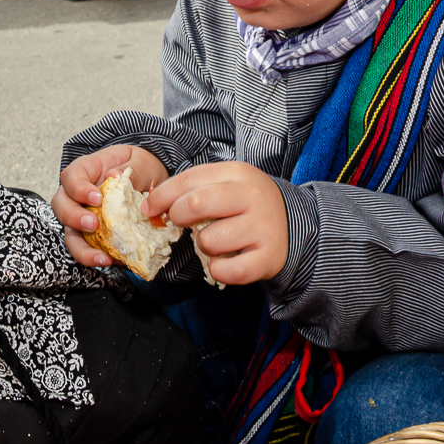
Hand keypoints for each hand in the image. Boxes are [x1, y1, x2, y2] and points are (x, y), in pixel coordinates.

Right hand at [52, 144, 169, 267]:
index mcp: (86, 171)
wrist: (149, 182)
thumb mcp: (140, 162)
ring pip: (69, 233)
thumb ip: (128, 168)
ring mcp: (82, 216)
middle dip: (73, 218)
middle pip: (61, 206)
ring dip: (82, 248)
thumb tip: (114, 176)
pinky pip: (86, 248)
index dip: (79, 189)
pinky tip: (113, 261)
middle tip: (93, 225)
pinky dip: (95, 257)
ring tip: (102, 257)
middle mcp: (77, 195)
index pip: (71, 177)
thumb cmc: (140, 167)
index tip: (97, 198)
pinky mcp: (91, 235)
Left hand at [143, 160, 289, 285]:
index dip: (162, 196)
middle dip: (177, 216)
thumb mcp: (226, 184)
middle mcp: (252, 197)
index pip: (189, 180)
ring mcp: (262, 228)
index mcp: (238, 173)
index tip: (149, 209)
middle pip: (196, 204)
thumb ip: (193, 189)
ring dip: (202, 245)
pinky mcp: (268, 257)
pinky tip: (222, 262)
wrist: (293, 225)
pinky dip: (218, 270)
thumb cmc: (246, 204)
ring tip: (214, 241)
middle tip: (179, 223)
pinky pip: (229, 270)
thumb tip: (153, 205)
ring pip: (209, 241)